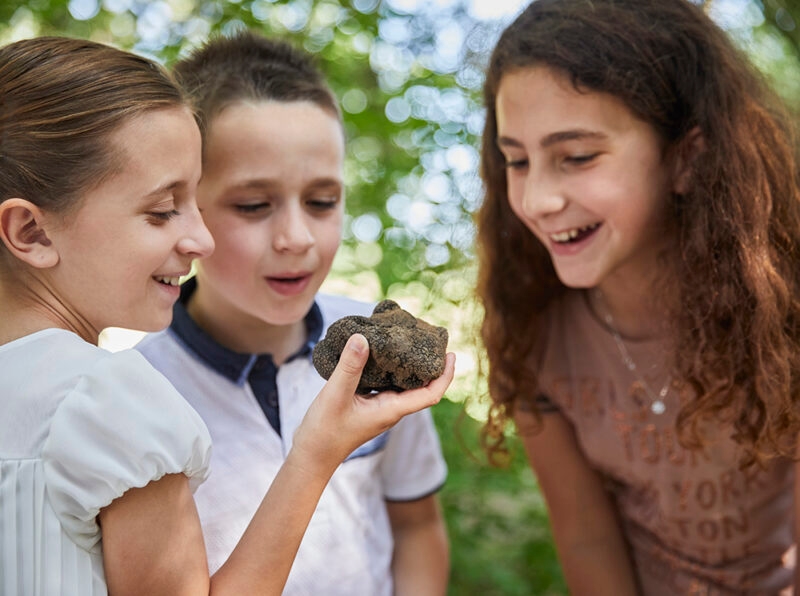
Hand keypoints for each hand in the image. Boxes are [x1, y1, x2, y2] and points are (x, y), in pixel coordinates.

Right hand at [293, 333, 454, 469]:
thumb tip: (362, 338)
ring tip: (407, 339)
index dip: (445, 376)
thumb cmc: (325, 432)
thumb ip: (350, 367)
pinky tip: (379, 351)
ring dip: (408, 364)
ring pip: (402, 383)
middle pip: (421, 385)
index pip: (431, 394)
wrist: (311, 456)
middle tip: (429, 338)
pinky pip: (385, 382)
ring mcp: (379, 407)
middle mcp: (391, 408)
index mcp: (392, 410)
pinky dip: (388, 367)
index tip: (451, 355)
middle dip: (430, 364)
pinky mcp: (367, 404)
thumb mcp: (336, 395)